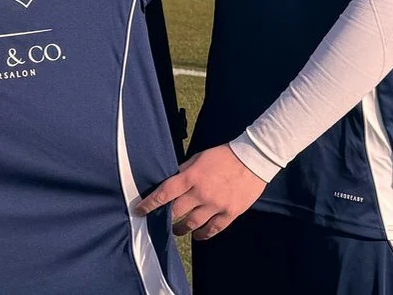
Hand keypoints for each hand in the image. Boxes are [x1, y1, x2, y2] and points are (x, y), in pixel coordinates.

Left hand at [132, 144, 266, 239]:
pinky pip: (213, 229)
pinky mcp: (230, 213)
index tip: (139, 210)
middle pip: (176, 211)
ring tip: (177, 230)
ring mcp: (216, 205)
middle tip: (159, 221)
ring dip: (181, 229)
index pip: (164, 193)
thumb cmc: (223, 156)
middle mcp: (201, 193)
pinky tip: (198, 236)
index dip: (150, 203)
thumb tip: (171, 181)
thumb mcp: (198, 158)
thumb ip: (184, 171)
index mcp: (191, 177)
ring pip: (193, 223)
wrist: (253, 159)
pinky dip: (204, 234)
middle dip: (165, 218)